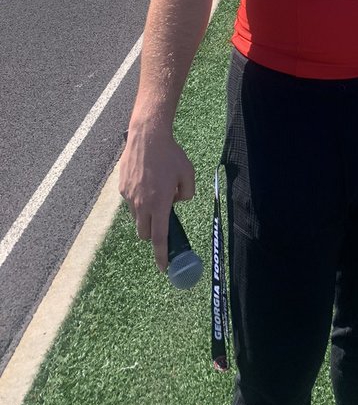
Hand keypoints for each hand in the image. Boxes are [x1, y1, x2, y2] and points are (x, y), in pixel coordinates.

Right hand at [119, 124, 195, 271]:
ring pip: (137, 216)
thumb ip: (187, 193)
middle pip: (145, 233)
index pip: (160, 239)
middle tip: (162, 220)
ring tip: (155, 189)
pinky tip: (146, 179)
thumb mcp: (188, 174)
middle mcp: (141, 205)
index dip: (161, 255)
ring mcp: (129, 197)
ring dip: (146, 212)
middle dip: (153, 233)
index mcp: (159, 204)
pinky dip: (139, 197)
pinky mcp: (121, 188)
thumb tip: (176, 202)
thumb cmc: (171, 155)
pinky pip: (131, 200)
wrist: (147, 137)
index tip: (163, 268)